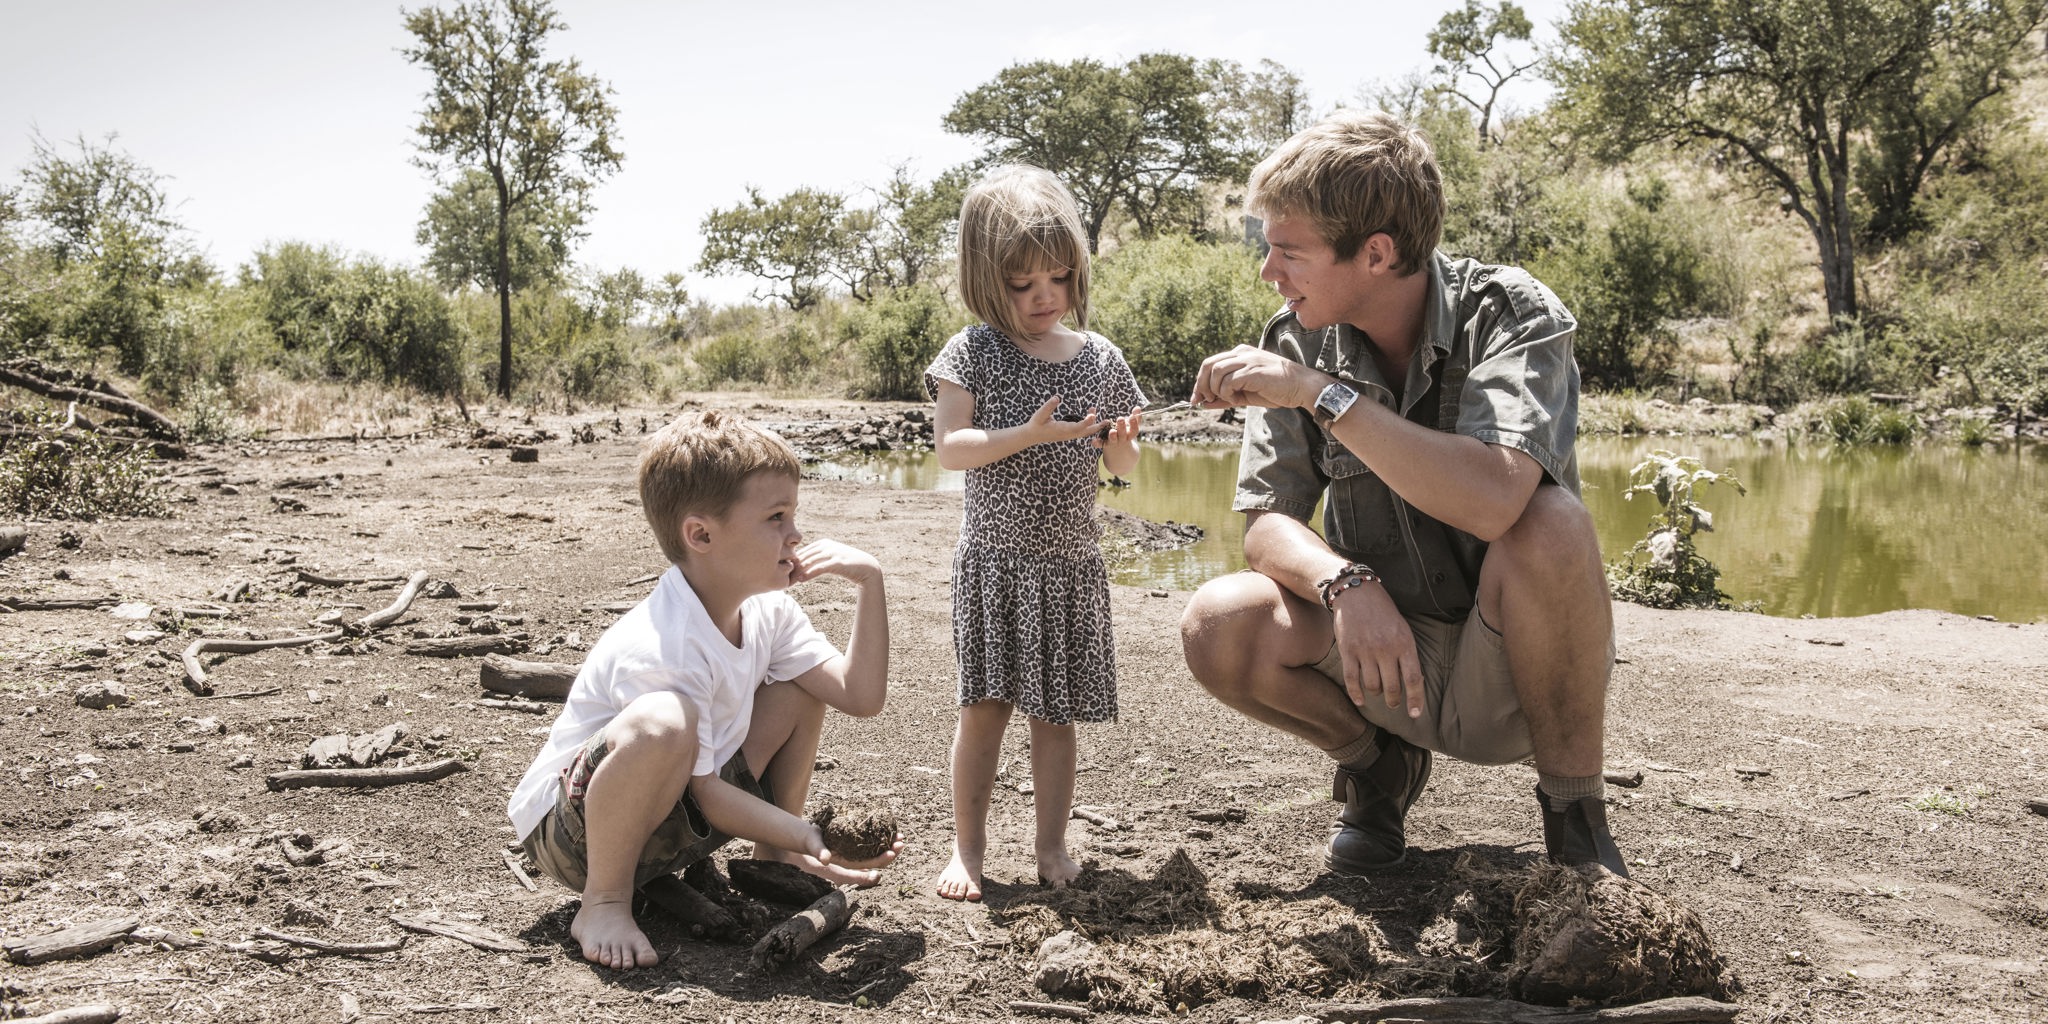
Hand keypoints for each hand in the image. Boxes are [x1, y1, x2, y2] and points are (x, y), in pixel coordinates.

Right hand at [784, 825, 898, 887]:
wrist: (805, 840)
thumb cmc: (808, 842)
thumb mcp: (812, 845)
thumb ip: (818, 852)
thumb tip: (826, 860)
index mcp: (841, 868)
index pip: (863, 869)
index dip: (877, 863)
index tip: (890, 855)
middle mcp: (850, 866)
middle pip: (873, 864)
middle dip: (889, 855)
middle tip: (901, 843)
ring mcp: (853, 859)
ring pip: (874, 856)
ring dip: (888, 847)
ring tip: (900, 837)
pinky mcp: (855, 851)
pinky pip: (871, 849)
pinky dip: (881, 842)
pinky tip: (889, 833)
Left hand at [789, 539, 880, 585]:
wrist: (867, 567)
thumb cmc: (846, 565)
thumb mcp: (830, 559)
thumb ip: (817, 560)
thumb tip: (800, 568)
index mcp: (822, 543)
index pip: (802, 552)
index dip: (792, 563)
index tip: (783, 573)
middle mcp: (826, 545)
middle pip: (804, 556)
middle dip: (793, 567)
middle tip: (783, 578)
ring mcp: (832, 552)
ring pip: (810, 562)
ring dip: (798, 571)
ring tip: (789, 580)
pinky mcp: (838, 561)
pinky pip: (820, 567)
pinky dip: (809, 573)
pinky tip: (802, 579)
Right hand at [1025, 395, 1104, 444]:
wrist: (1032, 435)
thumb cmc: (1036, 424)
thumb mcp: (1039, 415)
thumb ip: (1048, 407)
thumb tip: (1057, 398)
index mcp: (1061, 430)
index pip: (1076, 427)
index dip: (1085, 422)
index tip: (1092, 415)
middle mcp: (1067, 434)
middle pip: (1085, 432)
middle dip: (1096, 426)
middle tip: (1107, 421)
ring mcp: (1068, 435)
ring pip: (1084, 431)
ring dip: (1093, 423)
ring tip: (1095, 410)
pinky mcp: (1068, 433)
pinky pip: (1081, 430)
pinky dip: (1088, 424)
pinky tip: (1090, 415)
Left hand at [1091, 404, 1142, 449]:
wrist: (1120, 452)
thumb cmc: (1126, 434)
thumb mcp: (1131, 428)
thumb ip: (1134, 418)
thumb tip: (1138, 407)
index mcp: (1130, 435)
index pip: (1134, 430)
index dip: (1134, 424)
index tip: (1132, 417)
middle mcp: (1122, 439)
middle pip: (1123, 434)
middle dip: (1122, 427)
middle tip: (1120, 419)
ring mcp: (1114, 443)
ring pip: (1113, 440)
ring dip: (1113, 436)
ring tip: (1112, 431)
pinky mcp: (1105, 445)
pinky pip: (1101, 444)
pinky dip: (1097, 443)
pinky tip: (1093, 441)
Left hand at [1189, 345, 1324, 410]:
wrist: (1301, 387)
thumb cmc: (1276, 390)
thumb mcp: (1245, 394)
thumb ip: (1224, 397)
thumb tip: (1203, 404)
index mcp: (1240, 353)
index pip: (1210, 363)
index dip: (1200, 382)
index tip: (1197, 399)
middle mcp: (1242, 353)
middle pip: (1208, 364)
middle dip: (1201, 385)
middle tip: (1204, 400)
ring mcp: (1248, 360)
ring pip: (1216, 372)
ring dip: (1217, 390)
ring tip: (1229, 400)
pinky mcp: (1253, 370)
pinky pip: (1228, 381)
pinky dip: (1228, 393)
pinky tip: (1238, 400)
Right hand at [1330, 582, 1423, 719]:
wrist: (1357, 593)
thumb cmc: (1383, 612)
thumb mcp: (1402, 629)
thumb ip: (1406, 654)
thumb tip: (1412, 682)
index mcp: (1404, 643)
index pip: (1413, 679)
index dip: (1415, 700)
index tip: (1414, 714)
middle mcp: (1385, 649)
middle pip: (1392, 687)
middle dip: (1393, 700)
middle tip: (1393, 703)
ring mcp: (1365, 650)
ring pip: (1372, 686)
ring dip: (1376, 693)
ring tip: (1378, 691)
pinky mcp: (1348, 650)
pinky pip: (1352, 680)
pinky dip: (1356, 694)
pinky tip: (1361, 700)